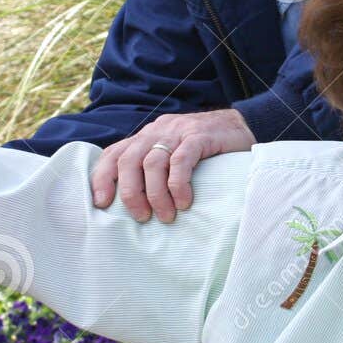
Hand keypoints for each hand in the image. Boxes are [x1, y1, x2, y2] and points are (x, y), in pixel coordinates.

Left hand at [92, 108, 255, 222]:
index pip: (114, 153)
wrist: (241, 125)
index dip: (102, 177)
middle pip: (129, 161)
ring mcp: (177, 132)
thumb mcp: (172, 153)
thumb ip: (153, 168)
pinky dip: (178, 184)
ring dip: (156, 195)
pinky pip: (181, 161)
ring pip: (153, 163)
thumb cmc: (204, 149)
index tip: (101, 203)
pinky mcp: (199, 136)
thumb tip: (133, 204)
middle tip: (141, 217)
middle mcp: (157, 131)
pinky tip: (184, 202)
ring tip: (166, 216)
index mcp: (146, 136)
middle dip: (130, 193)